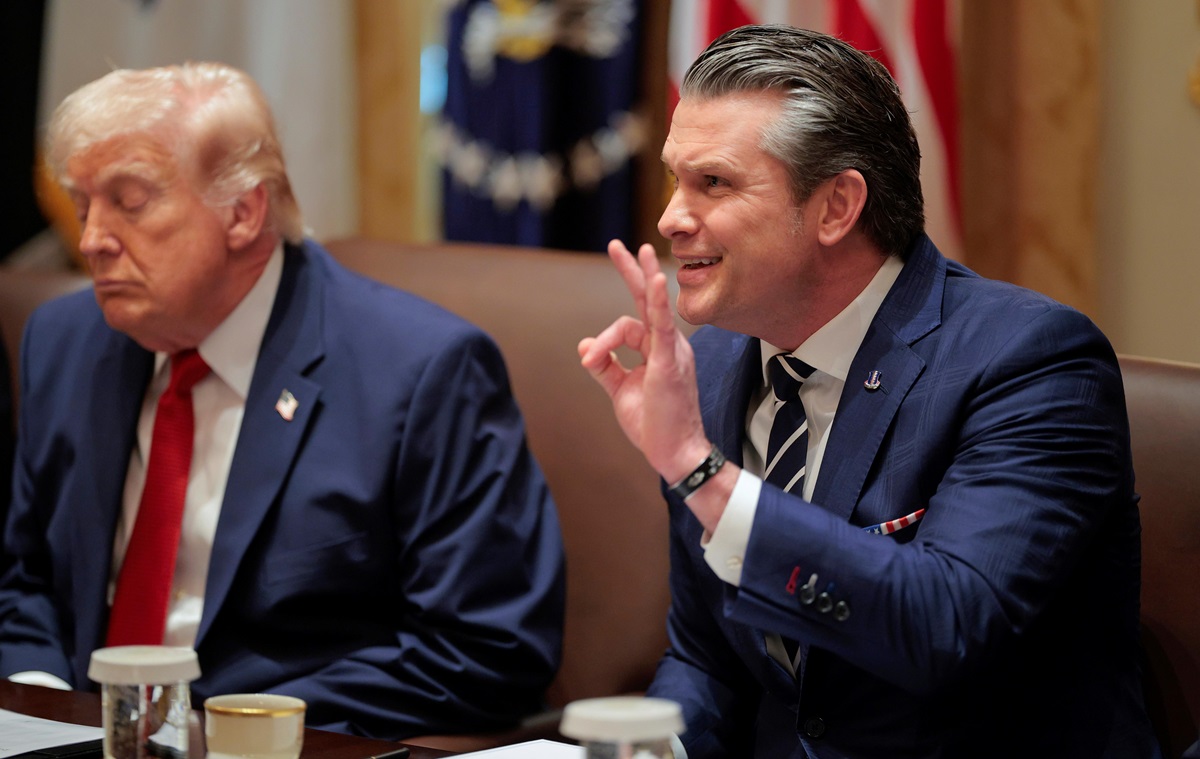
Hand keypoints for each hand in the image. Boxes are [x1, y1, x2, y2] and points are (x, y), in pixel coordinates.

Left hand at [577, 240, 710, 484]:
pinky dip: (660, 301)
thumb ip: (604, 365)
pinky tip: (655, 279)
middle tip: (618, 245)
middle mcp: (668, 345)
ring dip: (628, 299)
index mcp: (658, 350)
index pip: (629, 325)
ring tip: (621, 276)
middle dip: (632, 270)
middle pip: (647, 300)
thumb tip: (584, 343)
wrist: (675, 454)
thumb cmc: (654, 424)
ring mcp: (671, 352)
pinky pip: (664, 326)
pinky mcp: (669, 363)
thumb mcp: (621, 390)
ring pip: (643, 315)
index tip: (588, 357)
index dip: (603, 338)